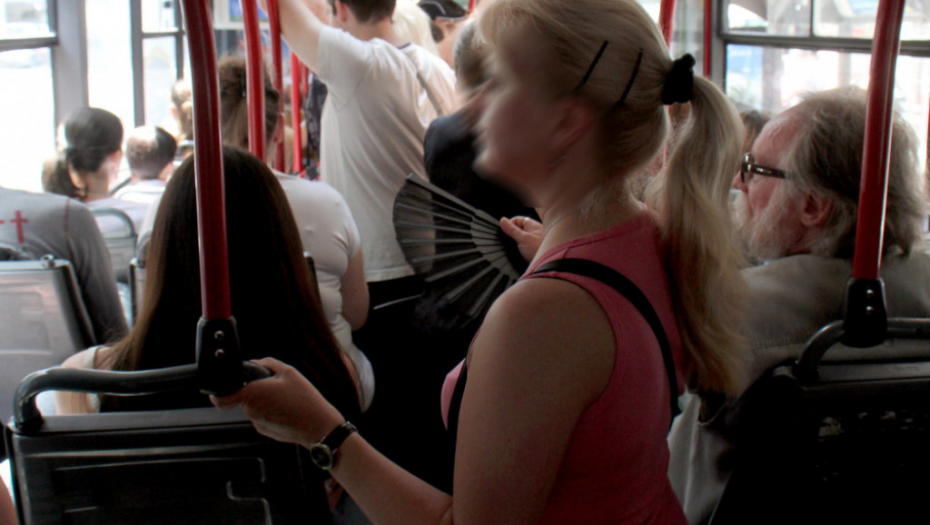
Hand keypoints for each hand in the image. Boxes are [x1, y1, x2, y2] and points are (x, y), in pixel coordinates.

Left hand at [212, 358, 344, 447]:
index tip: (222, 387)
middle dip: (256, 390)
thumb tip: (256, 363)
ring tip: (286, 399)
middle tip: (275, 387)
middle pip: (244, 397)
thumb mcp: (290, 372)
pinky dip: (272, 412)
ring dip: (265, 401)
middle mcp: (251, 411)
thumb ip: (269, 364)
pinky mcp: (266, 431)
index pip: (221, 399)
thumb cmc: (305, 401)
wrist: (318, 427)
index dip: (217, 393)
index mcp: (253, 394)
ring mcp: (258, 423)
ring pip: (255, 407)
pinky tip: (288, 410)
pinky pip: (263, 417)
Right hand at [500, 216, 543, 262]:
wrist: (547, 267)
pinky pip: (520, 248)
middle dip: (511, 235)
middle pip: (517, 230)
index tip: (505, 231)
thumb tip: (502, 220)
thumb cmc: (540, 251)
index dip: (509, 224)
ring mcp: (531, 243)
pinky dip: (517, 250)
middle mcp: (533, 233)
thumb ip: (512, 230)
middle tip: (509, 241)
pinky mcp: (530, 252)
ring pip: (517, 239)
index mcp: (533, 226)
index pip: (517, 220)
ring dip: (514, 244)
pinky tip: (516, 254)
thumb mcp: (523, 239)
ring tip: (513, 248)